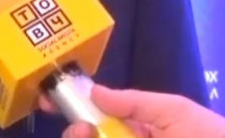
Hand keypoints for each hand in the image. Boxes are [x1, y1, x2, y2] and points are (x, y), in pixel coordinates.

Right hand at [53, 84, 224, 137]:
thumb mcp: (176, 113)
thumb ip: (134, 103)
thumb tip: (94, 92)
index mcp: (141, 131)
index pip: (101, 119)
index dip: (74, 110)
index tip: (48, 102)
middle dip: (79, 133)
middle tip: (84, 132)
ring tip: (91, 134)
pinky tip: (94, 136)